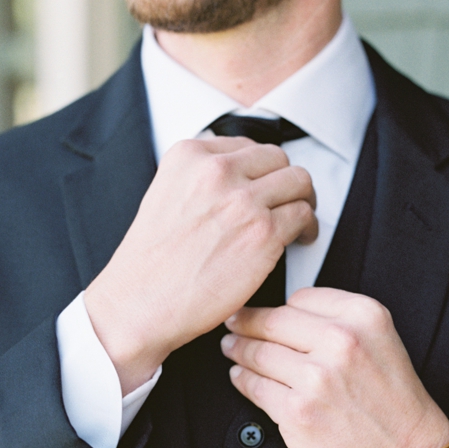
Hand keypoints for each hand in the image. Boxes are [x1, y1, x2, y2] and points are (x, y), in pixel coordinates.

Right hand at [84, 137, 318, 392]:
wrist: (141, 302)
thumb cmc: (152, 262)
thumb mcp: (166, 194)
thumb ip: (202, 178)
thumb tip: (242, 178)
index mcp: (189, 155)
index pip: (246, 145)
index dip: (261, 169)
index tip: (265, 184)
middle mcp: (217, 170)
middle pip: (278, 159)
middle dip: (286, 181)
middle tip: (289, 201)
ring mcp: (243, 200)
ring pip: (298, 182)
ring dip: (303, 200)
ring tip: (298, 220)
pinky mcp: (264, 232)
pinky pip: (303, 215)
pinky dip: (307, 228)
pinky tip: (300, 240)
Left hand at [220, 288, 448, 447]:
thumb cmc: (396, 404)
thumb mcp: (383, 342)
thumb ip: (342, 320)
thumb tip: (288, 312)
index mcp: (365, 317)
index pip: (301, 297)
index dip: (281, 306)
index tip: (267, 311)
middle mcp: (341, 342)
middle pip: (272, 321)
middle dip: (247, 322)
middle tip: (234, 323)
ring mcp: (317, 378)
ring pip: (258, 353)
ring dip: (239, 350)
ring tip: (233, 349)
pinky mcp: (298, 412)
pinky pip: (254, 386)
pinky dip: (243, 380)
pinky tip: (242, 377)